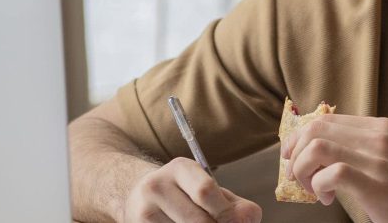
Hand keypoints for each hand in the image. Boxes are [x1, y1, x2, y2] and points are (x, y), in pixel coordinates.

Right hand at [122, 157, 261, 222]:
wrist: (138, 196)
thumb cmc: (183, 194)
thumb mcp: (206, 188)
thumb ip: (232, 203)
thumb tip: (249, 218)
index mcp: (180, 168)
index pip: (205, 191)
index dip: (225, 213)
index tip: (236, 222)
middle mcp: (157, 186)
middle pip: (197, 220)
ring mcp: (144, 211)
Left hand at [282, 114, 387, 222]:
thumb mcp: (385, 155)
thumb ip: (357, 145)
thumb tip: (313, 146)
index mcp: (379, 126)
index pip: (326, 119)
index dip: (300, 137)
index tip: (293, 155)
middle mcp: (378, 137)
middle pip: (317, 129)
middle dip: (296, 152)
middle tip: (296, 174)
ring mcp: (378, 159)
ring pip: (318, 148)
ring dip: (304, 170)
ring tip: (312, 188)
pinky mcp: (376, 184)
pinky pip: (333, 173)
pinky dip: (319, 186)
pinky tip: (327, 198)